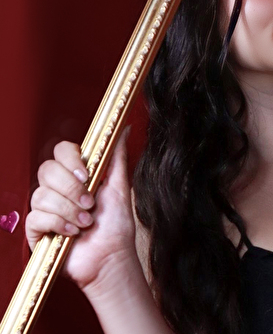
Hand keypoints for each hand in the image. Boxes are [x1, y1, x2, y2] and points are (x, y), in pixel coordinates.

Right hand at [25, 130, 136, 290]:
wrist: (111, 257)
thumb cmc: (117, 225)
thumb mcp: (119, 186)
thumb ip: (117, 156)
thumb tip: (124, 129)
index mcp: (77, 175)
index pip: (61, 151)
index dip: (70, 159)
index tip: (86, 174)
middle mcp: (59, 188)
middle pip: (47, 170)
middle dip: (71, 189)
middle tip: (90, 203)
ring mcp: (46, 208)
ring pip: (41, 194)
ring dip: (69, 210)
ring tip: (86, 222)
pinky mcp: (37, 229)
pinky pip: (35, 216)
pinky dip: (57, 223)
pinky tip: (72, 232)